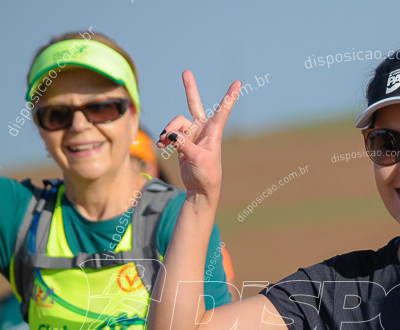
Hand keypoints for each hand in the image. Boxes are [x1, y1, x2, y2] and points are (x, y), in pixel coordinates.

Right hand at [157, 72, 241, 199]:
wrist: (200, 188)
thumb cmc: (207, 174)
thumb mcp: (197, 158)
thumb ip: (183, 144)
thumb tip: (170, 134)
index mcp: (213, 132)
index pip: (222, 110)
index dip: (229, 97)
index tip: (238, 83)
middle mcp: (203, 130)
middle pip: (194, 105)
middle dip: (190, 89)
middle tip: (186, 72)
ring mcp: (192, 134)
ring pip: (175, 124)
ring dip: (168, 131)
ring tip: (164, 142)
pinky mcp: (182, 141)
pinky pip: (170, 134)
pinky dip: (165, 138)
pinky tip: (162, 145)